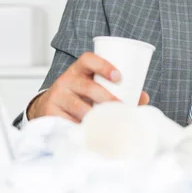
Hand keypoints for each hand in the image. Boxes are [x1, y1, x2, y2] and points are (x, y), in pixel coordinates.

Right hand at [27, 52, 149, 122]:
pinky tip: (91, 132)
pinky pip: (68, 121)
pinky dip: (81, 127)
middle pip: (87, 86)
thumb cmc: (80, 94)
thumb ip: (118, 89)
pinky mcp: (50, 112)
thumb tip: (144, 97)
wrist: (47, 105)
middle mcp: (66, 80)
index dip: (104, 65)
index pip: (88, 60)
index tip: (119, 76)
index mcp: (79, 69)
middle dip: (106, 98)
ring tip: (110, 122)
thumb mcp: (94, 86)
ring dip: (96, 115)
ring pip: (79, 106)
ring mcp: (57, 96)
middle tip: (121, 107)